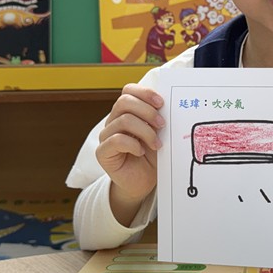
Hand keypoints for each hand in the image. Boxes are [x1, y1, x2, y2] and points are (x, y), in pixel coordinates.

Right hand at [96, 83, 164, 223]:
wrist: (143, 182)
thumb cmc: (152, 156)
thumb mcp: (159, 134)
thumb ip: (159, 119)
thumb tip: (170, 105)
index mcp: (127, 112)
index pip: (128, 91)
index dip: (144, 93)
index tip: (162, 102)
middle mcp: (114, 120)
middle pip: (124, 102)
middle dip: (147, 111)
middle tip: (162, 124)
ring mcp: (106, 135)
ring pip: (123, 120)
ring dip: (145, 131)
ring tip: (157, 144)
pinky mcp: (103, 152)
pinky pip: (116, 140)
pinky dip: (133, 144)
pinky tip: (141, 152)